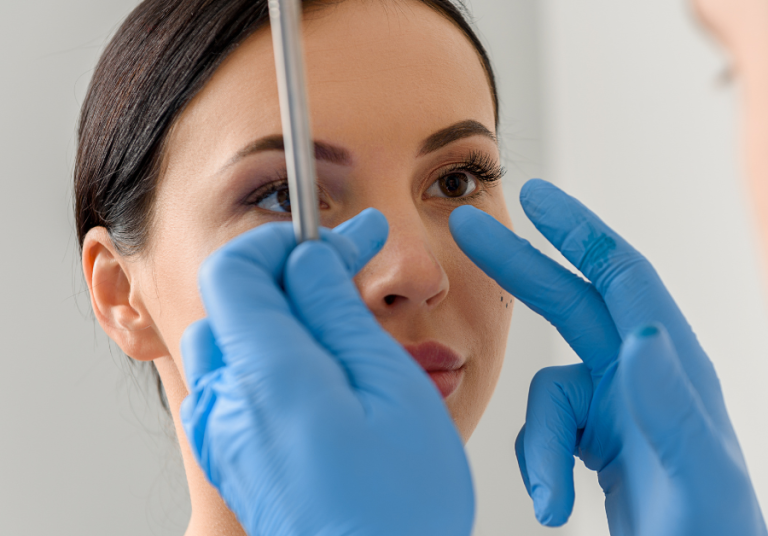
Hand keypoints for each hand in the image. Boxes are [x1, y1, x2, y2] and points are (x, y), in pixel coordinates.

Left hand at [179, 210, 473, 535]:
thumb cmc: (399, 505)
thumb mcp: (390, 389)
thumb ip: (340, 311)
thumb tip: (312, 256)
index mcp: (267, 376)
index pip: (238, 267)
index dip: (289, 239)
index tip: (344, 238)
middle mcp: (228, 401)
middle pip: (232, 299)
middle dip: (290, 272)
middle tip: (352, 274)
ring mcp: (223, 432)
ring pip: (232, 337)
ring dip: (282, 313)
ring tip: (345, 327)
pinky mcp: (231, 455)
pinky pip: (234, 380)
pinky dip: (272, 354)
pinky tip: (324, 373)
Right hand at [449, 180, 767, 535]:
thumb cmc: (713, 532)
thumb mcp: (695, 472)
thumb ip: (668, 403)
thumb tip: (641, 332)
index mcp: (674, 366)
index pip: (623, 277)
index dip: (579, 232)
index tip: (535, 196)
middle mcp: (645, 376)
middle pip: (573, 303)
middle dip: (522, 268)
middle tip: (471, 229)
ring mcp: (618, 407)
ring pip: (548, 392)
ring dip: (538, 446)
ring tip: (551, 499)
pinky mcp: (597, 441)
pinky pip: (545, 431)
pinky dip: (538, 465)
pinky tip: (554, 504)